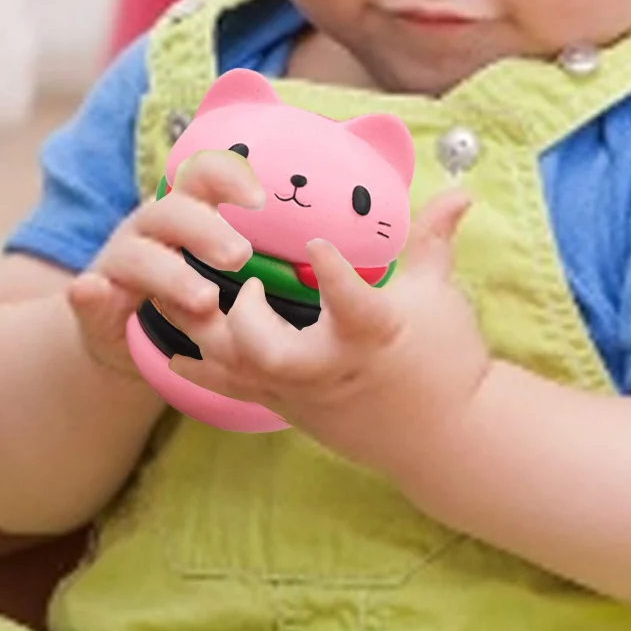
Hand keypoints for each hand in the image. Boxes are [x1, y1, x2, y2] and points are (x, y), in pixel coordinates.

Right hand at [66, 149, 262, 376]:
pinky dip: (88, 292)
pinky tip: (91, 290)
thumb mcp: (227, 271)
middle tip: (240, 257)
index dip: (227, 177)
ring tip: (205, 301)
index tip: (258, 197)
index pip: (204, 178)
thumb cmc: (195, 295)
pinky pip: (86, 292)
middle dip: (205, 231)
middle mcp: (151, 228)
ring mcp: (119, 260)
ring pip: (136, 255)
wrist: (126, 334)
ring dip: (168, 275)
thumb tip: (320, 247)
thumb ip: (262, 253)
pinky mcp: (94, 298)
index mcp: (188, 212)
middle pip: (172, 213)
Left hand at [171, 190, 489, 470]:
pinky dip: (196, 366)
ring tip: (192, 295)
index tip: (315, 244)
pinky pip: (229, 390)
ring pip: (238, 373)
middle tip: (250, 287)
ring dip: (208, 334)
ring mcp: (304, 392)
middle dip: (246, 319)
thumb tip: (461, 192)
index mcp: (374, 333)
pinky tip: (169, 342)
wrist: (443, 438)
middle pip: (273, 356)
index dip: (334, 276)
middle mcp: (332, 367)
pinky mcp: (287, 408)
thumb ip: (434, 240)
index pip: (354, 306)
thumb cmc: (445, 358)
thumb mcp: (440, 295)